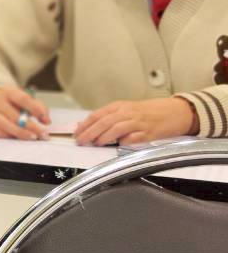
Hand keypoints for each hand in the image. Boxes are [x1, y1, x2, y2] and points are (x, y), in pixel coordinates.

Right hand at [0, 86, 50, 140]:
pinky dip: (10, 136)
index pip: (22, 99)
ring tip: (34, 137)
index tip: (44, 119)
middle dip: (31, 127)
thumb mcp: (23, 96)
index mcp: (8, 92)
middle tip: (43, 134)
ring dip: (22, 134)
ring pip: (7, 127)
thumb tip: (46, 121)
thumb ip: (37, 106)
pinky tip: (19, 138)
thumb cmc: (10, 99)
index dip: (34, 109)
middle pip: (15, 116)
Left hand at [74, 97, 194, 146]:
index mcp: (120, 106)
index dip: (85, 124)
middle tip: (80, 141)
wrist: (176, 111)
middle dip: (89, 132)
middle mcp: (128, 113)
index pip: (97, 115)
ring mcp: (139, 123)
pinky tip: (117, 145)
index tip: (75, 133)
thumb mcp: (128, 110)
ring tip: (95, 143)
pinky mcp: (149, 133)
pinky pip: (133, 138)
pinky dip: (124, 142)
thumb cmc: (150, 112)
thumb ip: (110, 117)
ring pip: (116, 128)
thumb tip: (89, 127)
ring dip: (104, 136)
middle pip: (104, 121)